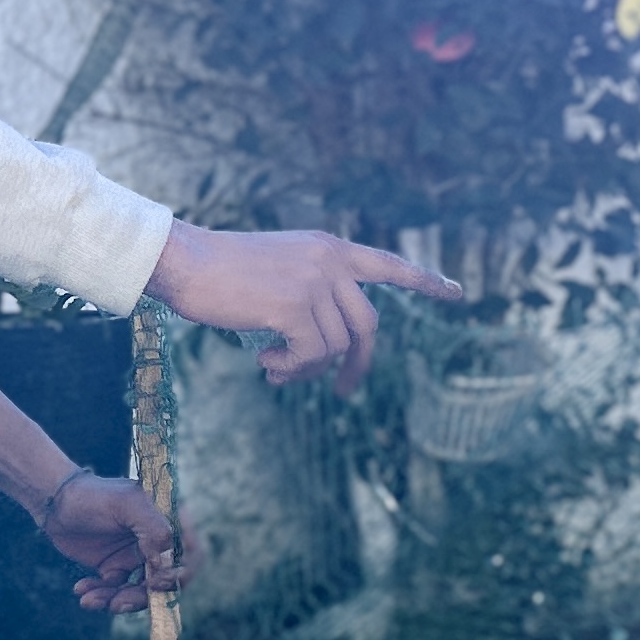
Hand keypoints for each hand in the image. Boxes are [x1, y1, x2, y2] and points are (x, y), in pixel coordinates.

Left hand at [38, 469, 189, 611]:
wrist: (54, 502)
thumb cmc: (93, 495)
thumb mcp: (126, 504)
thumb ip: (154, 528)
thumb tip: (165, 564)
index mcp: (168, 522)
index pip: (190, 554)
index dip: (179, 574)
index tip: (155, 583)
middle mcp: (156, 543)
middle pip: (164, 581)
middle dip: (140, 597)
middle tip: (117, 603)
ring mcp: (136, 557)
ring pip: (138, 592)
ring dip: (116, 600)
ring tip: (90, 600)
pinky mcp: (115, 569)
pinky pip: (115, 591)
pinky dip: (99, 595)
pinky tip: (81, 589)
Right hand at [143, 224, 461, 390]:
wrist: (183, 261)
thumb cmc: (220, 272)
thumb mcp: (278, 268)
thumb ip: (311, 294)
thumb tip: (329, 350)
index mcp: (328, 248)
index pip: (387, 264)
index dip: (424, 281)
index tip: (456, 294)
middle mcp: (330, 261)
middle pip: (368, 325)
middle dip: (358, 364)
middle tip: (343, 392)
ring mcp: (315, 282)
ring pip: (334, 348)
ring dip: (305, 370)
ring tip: (274, 369)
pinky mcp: (295, 307)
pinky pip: (311, 357)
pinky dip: (291, 370)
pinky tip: (266, 364)